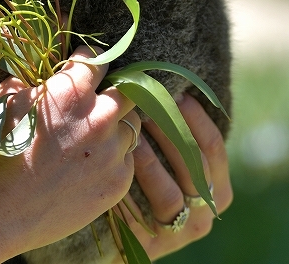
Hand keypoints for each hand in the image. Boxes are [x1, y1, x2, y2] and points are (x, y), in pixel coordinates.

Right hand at [0, 46, 140, 260]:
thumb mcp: (5, 101)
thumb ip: (28, 80)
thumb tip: (37, 75)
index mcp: (72, 92)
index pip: (97, 59)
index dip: (85, 61)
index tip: (80, 68)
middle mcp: (99, 119)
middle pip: (128, 91)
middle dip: (112, 92)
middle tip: (94, 102)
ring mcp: (112, 153)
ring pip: (131, 126)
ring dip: (115, 126)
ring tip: (91, 137)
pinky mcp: (118, 183)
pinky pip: (127, 160)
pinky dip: (113, 158)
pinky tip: (88, 165)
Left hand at [118, 93, 232, 260]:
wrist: (119, 233)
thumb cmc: (147, 182)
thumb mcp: (170, 161)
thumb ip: (174, 135)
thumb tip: (166, 85)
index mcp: (216, 191)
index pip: (213, 149)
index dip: (195, 118)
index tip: (176, 93)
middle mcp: (203, 215)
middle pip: (192, 168)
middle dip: (169, 131)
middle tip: (146, 104)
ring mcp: (177, 232)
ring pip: (170, 195)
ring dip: (148, 158)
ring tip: (129, 131)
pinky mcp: (148, 244)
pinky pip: (140, 215)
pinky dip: (128, 185)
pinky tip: (112, 161)